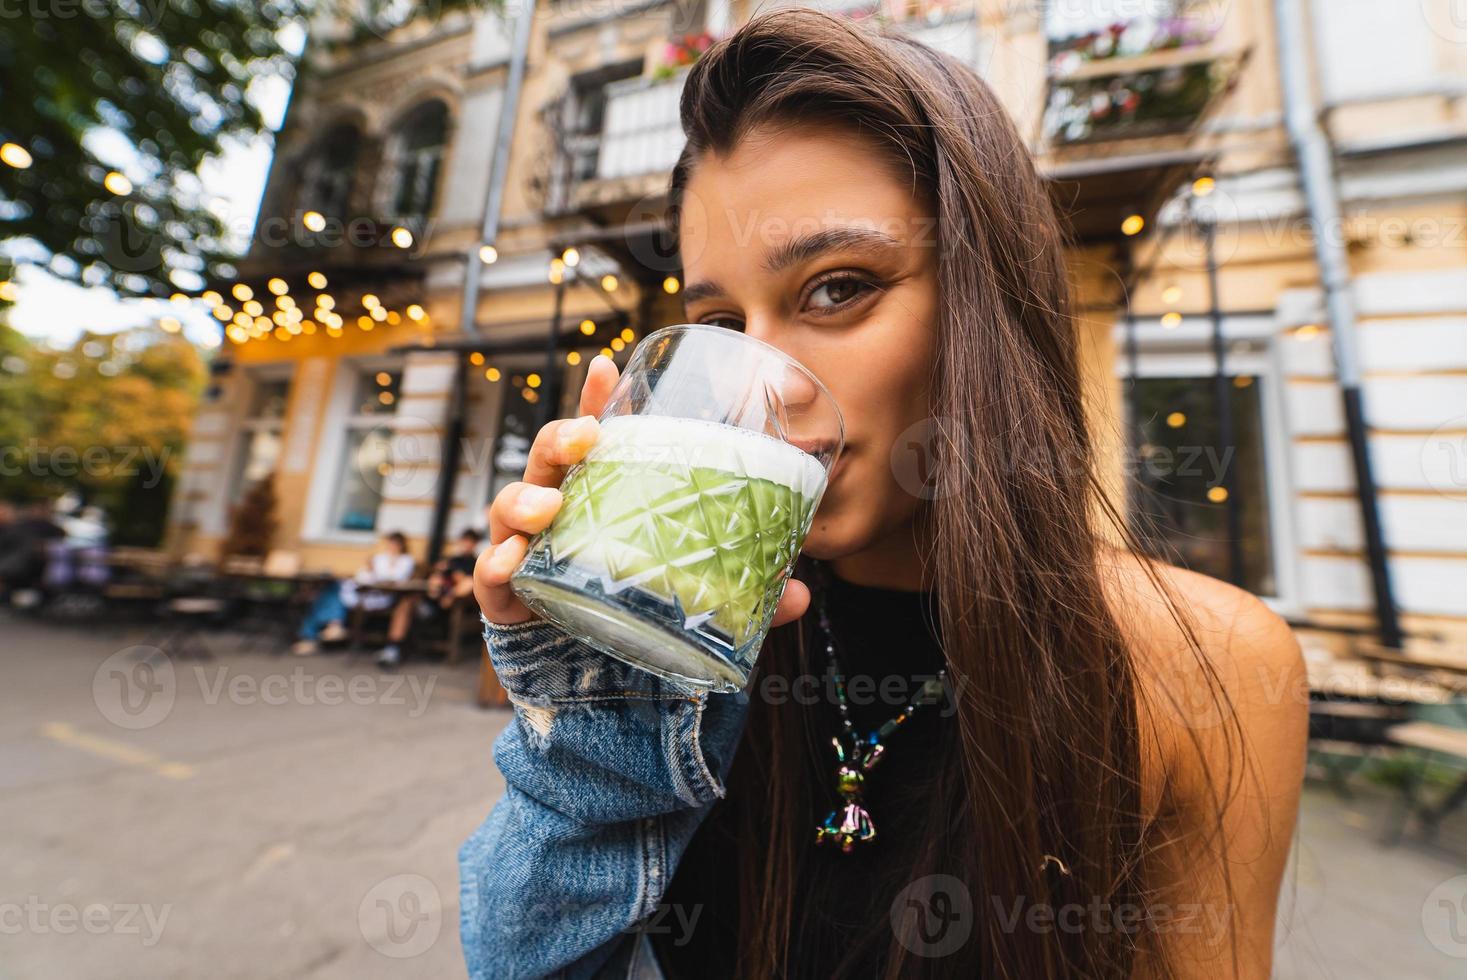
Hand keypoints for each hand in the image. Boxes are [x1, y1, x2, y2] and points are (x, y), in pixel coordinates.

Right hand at [473, 354, 811, 627]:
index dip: (598, 398)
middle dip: (560, 437)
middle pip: (549, 457)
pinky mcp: (505, 594)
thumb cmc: (630, 605)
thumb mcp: (686, 589)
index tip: (611, 363)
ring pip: (510, 506)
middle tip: (586, 438)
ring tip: (546, 509)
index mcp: (600, 494)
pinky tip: (508, 565)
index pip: (596, 437)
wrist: (581, 671)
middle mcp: (557, 510)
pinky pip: (490, 577)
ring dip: (523, 501)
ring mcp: (525, 548)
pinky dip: (494, 569)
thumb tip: (800, 595)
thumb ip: (741, 590)